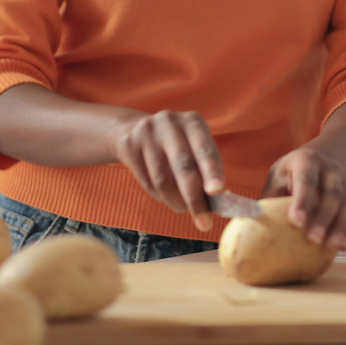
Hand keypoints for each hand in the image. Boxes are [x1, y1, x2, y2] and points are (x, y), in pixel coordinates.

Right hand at [113, 111, 225, 230]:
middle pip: (183, 165)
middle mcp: (170, 121)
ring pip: (163, 179)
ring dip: (176, 201)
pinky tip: (165, 194)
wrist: (136, 130)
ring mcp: (146, 132)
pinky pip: (147, 182)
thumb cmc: (177, 145)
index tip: (217, 192)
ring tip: (183, 207)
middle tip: (204, 223)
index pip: (205, 149)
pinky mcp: (129, 145)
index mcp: (193, 121)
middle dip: (195, 198)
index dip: (212, 171)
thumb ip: (206, 171)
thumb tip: (216, 202)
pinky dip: (160, 196)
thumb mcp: (195, 148)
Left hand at [262, 146, 345, 250]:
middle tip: (313, 240)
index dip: (302, 201)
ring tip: (332, 248)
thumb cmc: (292, 174)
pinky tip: (343, 246)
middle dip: (323, 217)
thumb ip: (268, 198)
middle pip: (331, 193)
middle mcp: (330, 168)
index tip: (296, 223)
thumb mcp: (278, 177)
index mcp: (306, 161)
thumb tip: (246, 225)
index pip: (305, 180)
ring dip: (341, 227)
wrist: (325, 159)